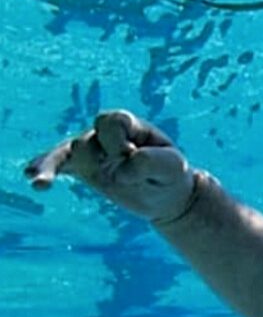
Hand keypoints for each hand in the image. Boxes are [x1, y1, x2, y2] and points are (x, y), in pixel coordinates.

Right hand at [24, 110, 196, 222]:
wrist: (166, 196)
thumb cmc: (170, 175)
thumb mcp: (172, 167)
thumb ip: (150, 163)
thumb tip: (120, 169)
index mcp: (129, 126)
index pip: (112, 121)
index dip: (116, 139)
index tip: (130, 155)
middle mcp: (106, 135)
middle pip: (89, 138)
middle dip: (98, 154)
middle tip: (123, 176)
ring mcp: (92, 152)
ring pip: (68, 152)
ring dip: (56, 165)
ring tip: (41, 182)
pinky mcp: (82, 169)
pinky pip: (58, 166)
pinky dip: (45, 171)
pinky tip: (35, 181)